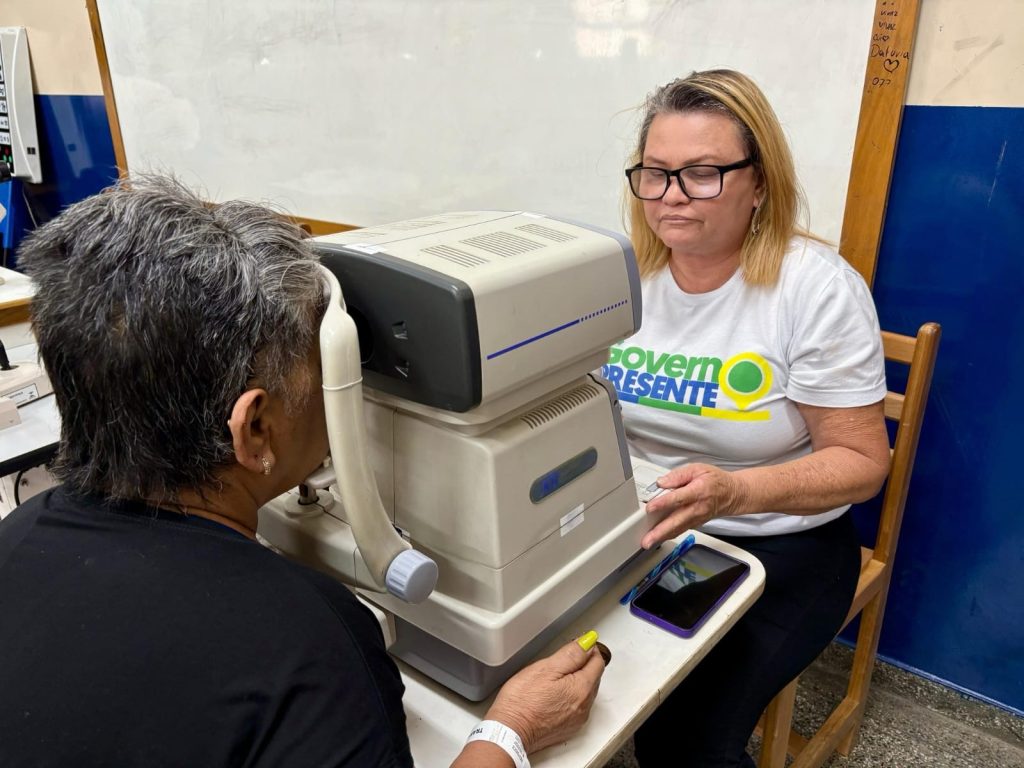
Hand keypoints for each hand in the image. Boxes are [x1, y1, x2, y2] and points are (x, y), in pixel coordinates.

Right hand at [484, 636, 605, 753]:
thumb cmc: (522, 701)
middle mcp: (584, 706)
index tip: (579, 644)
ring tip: (555, 676)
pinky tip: (553, 694)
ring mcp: (577, 719)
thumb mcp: (546, 668)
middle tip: (563, 658)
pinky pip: (577, 707)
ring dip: (577, 681)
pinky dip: (570, 697)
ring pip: (585, 692)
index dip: (589, 649)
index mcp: (582, 689)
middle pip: (594, 677)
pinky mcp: (568, 728)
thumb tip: (587, 643)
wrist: (509, 732)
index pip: (598, 662)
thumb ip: (571, 654)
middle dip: (583, 664)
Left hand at [641, 463, 748, 548]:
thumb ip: (678, 475)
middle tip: (647, 539)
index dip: (663, 503)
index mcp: (698, 491)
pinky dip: (669, 535)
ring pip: (678, 529)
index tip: (650, 508)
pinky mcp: (695, 524)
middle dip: (660, 531)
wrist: (732, 494)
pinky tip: (658, 537)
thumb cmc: (715, 481)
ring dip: (662, 537)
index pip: (679, 498)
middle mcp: (697, 508)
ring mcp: (697, 519)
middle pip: (676, 521)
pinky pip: (680, 530)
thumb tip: (662, 482)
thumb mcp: (698, 469)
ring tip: (648, 542)